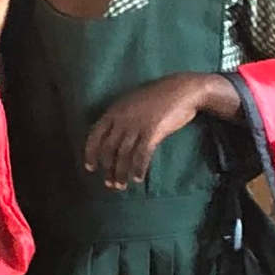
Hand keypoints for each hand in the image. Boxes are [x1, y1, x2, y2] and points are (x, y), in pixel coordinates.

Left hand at [83, 73, 224, 189]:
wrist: (183, 89)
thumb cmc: (158, 97)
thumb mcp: (132, 103)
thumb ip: (120, 118)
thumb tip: (112, 140)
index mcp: (114, 111)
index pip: (95, 135)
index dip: (91, 154)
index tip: (90, 168)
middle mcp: (122, 118)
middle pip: (109, 149)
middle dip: (108, 169)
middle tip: (110, 184)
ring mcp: (136, 125)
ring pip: (123, 155)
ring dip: (121, 173)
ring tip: (121, 185)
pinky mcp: (152, 131)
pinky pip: (141, 155)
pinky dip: (139, 169)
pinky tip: (138, 178)